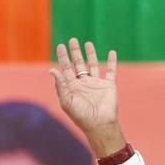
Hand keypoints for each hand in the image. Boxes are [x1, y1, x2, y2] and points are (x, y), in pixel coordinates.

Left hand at [50, 38, 123, 155]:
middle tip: (72, 40)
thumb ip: (60, 85)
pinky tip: (112, 52)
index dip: (63, 57)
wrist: (99, 124)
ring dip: (90, 54)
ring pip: (93, 65)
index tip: (61, 46)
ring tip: (87, 43)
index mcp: (72, 87)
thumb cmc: (81, 116)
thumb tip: (52, 70)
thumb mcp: (67, 101)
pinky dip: (112, 61)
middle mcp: (83, 84)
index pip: (66, 68)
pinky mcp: (109, 85)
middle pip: (78, 64)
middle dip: (75, 52)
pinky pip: (111, 70)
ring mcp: (96, 84)